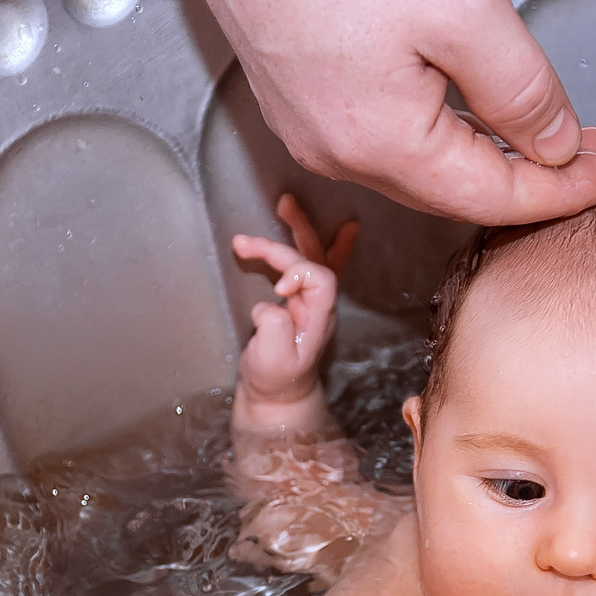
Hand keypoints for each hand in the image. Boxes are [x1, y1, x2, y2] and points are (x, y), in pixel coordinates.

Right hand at [174, 0, 595, 224]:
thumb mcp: (465, 6)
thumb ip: (522, 89)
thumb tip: (555, 145)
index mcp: (382, 146)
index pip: (496, 197)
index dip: (567, 189)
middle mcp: (337, 151)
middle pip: (455, 191)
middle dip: (532, 177)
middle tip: (593, 151)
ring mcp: (309, 124)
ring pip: (418, 164)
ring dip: (485, 153)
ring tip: (542, 129)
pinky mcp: (296, 91)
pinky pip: (382, 132)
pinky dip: (438, 129)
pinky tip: (465, 102)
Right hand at [232, 194, 351, 421]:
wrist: (278, 391)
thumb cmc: (275, 378)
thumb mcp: (270, 359)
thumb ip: (272, 329)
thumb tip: (271, 303)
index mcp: (318, 316)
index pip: (320, 280)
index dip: (299, 273)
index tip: (276, 288)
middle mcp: (319, 303)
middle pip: (316, 258)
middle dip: (294, 237)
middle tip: (269, 218)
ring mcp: (312, 298)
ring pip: (312, 254)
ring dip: (299, 228)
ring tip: (284, 203)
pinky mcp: (300, 297)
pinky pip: (314, 263)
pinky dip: (316, 242)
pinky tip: (326, 224)